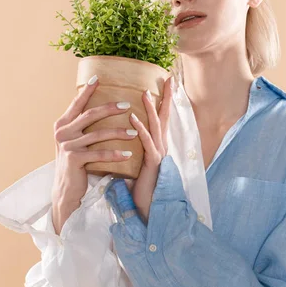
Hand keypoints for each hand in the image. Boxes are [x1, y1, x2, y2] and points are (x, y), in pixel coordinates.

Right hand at [51, 76, 136, 233]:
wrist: (66, 189)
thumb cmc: (76, 163)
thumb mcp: (76, 141)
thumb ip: (82, 126)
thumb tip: (101, 107)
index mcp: (63, 124)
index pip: (77, 104)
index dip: (87, 90)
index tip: (98, 78)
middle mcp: (62, 132)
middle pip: (90, 115)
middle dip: (110, 108)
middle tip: (128, 104)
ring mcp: (67, 146)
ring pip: (98, 135)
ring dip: (118, 132)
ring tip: (134, 132)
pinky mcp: (74, 160)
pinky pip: (99, 154)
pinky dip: (115, 154)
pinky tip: (128, 153)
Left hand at [124, 75, 173, 223]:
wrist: (145, 207)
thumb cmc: (139, 186)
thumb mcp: (135, 161)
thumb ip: (131, 146)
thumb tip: (117, 134)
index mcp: (157, 144)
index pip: (161, 118)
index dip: (163, 100)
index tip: (164, 83)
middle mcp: (161, 146)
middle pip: (165, 117)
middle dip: (166, 97)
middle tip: (168, 78)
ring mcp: (159, 154)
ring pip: (156, 126)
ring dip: (150, 108)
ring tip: (145, 92)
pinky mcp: (153, 163)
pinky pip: (146, 142)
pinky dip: (140, 128)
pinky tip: (133, 117)